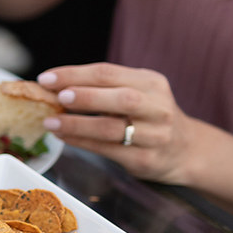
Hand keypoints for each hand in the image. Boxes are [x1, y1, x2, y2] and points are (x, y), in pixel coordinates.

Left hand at [37, 63, 195, 183]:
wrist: (187, 150)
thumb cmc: (149, 116)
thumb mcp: (137, 92)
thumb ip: (103, 88)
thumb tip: (54, 86)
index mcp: (151, 83)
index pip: (108, 73)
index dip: (74, 74)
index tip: (46, 78)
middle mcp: (157, 107)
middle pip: (120, 98)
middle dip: (85, 96)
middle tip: (57, 97)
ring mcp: (154, 135)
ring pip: (112, 128)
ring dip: (76, 124)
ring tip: (51, 122)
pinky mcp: (146, 159)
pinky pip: (108, 149)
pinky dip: (82, 142)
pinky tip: (64, 137)